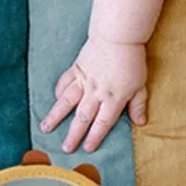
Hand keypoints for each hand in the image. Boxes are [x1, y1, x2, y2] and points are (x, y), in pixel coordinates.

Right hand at [39, 37, 148, 153]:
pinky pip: (64, 83)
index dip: (94, 137)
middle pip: (82, 117)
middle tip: (65, 149)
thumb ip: (138, 105)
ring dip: (55, 116)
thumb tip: (140, 123)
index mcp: (113, 99)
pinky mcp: (76, 69)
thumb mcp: (141, 85)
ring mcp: (83, 81)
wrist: (117, 37)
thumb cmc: (132, 61)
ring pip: (66, 102)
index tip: (87, 148)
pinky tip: (54, 99)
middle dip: (73, 134)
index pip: (102, 122)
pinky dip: (58, 91)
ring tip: (45, 128)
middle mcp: (95, 93)